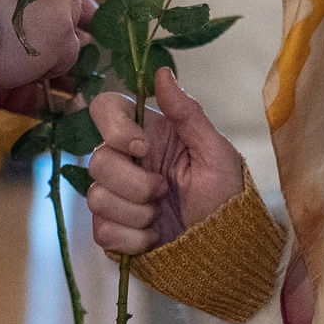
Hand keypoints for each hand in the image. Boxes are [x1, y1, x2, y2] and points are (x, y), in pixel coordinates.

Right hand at [85, 67, 246, 255]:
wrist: (225, 251)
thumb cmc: (227, 197)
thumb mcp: (215, 153)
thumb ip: (187, 113)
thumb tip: (162, 72)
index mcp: (149, 134)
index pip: (105, 109)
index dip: (115, 128)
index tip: (143, 147)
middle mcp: (126, 161)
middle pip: (97, 160)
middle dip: (136, 184)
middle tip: (165, 192)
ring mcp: (116, 196)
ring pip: (96, 198)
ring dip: (138, 214)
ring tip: (162, 216)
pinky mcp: (112, 229)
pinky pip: (102, 232)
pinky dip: (134, 239)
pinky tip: (154, 237)